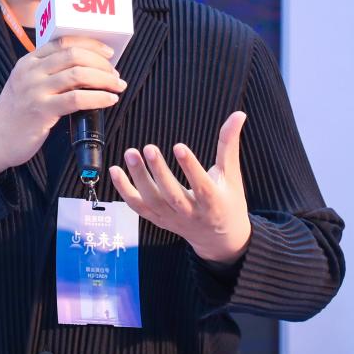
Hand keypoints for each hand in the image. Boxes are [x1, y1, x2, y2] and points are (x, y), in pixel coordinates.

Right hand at [0, 36, 126, 173]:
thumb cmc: (16, 112)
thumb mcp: (25, 83)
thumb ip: (47, 72)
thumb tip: (86, 69)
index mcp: (28, 61)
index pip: (63, 41)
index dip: (90, 44)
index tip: (108, 52)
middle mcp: (31, 72)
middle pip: (73, 55)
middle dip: (101, 62)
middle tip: (115, 73)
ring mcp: (35, 90)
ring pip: (78, 75)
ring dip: (104, 79)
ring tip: (117, 86)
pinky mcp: (41, 110)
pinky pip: (77, 99)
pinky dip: (98, 97)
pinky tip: (109, 100)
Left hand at [109, 111, 251, 264]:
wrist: (219, 238)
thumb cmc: (227, 201)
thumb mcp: (231, 175)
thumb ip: (229, 145)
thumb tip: (239, 114)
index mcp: (213, 203)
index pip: (201, 186)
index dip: (190, 167)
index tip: (179, 147)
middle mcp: (190, 213)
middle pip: (172, 195)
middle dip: (159, 172)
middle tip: (149, 148)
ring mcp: (172, 218)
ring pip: (152, 200)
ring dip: (138, 177)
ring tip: (130, 153)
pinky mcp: (157, 219)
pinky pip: (137, 206)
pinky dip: (124, 190)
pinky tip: (115, 170)